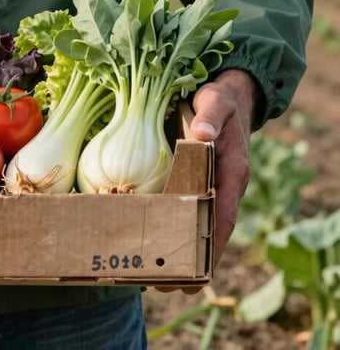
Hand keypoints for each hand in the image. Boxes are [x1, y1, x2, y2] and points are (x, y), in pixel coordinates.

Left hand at [156, 68, 259, 293]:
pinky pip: (184, 208)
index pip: (225, 216)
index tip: (198, 271)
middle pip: (209, 230)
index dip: (212, 245)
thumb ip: (211, 115)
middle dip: (191, 260)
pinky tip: (148, 238)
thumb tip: (202, 134)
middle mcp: (222, 185)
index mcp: (232, 172)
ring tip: (153, 277)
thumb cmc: (219, 98)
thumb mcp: (216, 101)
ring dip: (178, 249)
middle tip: (166, 286)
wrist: (224, 93)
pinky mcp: (194, 180)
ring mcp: (208, 184)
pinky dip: (170, 227)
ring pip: (195, 224)